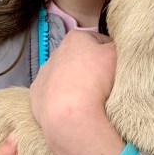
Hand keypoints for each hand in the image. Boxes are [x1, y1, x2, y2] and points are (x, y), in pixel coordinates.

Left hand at [30, 30, 123, 154]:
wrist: (70, 116)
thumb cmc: (96, 81)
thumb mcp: (116, 55)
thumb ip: (118, 46)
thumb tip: (115, 47)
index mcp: (75, 38)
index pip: (98, 40)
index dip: (109, 55)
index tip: (115, 69)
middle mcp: (55, 52)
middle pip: (79, 58)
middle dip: (90, 69)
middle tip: (103, 85)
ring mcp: (43, 74)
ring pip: (63, 76)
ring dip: (74, 83)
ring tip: (87, 100)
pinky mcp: (36, 94)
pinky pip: (51, 94)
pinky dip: (60, 99)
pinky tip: (70, 108)